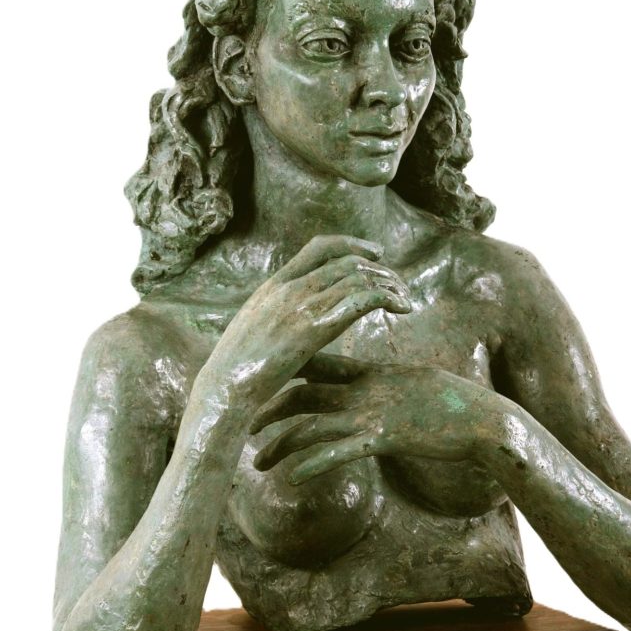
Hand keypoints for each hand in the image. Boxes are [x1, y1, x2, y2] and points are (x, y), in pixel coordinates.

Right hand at [201, 236, 411, 399]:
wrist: (225, 386)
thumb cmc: (237, 367)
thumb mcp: (254, 328)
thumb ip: (277, 313)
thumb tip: (296, 314)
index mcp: (275, 285)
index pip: (319, 247)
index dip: (352, 244)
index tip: (375, 252)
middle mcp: (290, 288)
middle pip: (346, 260)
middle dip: (379, 267)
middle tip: (398, 281)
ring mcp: (302, 306)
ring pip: (358, 277)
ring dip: (389, 284)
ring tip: (405, 298)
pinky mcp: (315, 329)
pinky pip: (361, 300)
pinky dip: (388, 298)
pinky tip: (402, 309)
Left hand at [248, 353, 498, 483]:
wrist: (483, 418)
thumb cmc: (452, 402)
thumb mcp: (411, 381)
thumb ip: (383, 381)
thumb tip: (368, 380)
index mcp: (370, 372)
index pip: (316, 365)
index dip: (284, 374)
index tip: (259, 383)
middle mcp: (363, 390)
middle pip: (302, 396)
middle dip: (270, 411)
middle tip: (245, 426)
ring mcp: (372, 414)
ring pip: (311, 427)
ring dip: (280, 445)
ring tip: (257, 463)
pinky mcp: (384, 439)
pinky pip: (339, 453)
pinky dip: (312, 465)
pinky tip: (292, 478)